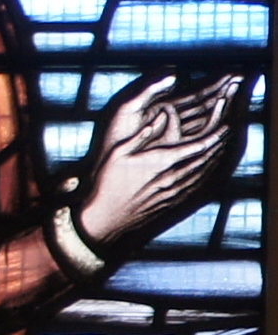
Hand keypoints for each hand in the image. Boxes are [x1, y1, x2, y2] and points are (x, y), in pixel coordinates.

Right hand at [78, 74, 240, 246]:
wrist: (106, 217)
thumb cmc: (108, 183)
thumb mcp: (118, 152)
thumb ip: (140, 134)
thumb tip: (156, 117)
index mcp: (160, 163)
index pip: (195, 148)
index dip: (212, 137)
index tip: (224, 127)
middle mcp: (171, 178)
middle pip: (203, 160)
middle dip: (218, 145)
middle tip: (227, 132)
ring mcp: (172, 192)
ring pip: (202, 174)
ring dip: (214, 160)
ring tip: (222, 148)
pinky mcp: (170, 202)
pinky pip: (195, 187)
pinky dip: (205, 176)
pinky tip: (207, 171)